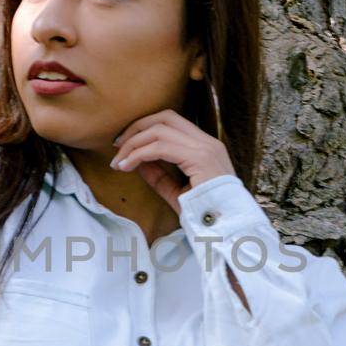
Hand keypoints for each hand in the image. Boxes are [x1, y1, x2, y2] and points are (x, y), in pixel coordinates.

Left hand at [111, 109, 234, 210]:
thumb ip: (159, 176)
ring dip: (133, 143)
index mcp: (205, 146)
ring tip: (119, 161)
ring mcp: (205, 148)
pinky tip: (127, 166)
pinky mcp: (199, 158)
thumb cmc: (205, 214)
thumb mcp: (176, 192)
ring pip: (159, 129)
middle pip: (164, 117)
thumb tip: (137, 162)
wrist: (228, 227)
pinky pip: (160, 147)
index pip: (171, 121)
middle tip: (117, 146)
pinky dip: (139, 154)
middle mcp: (207, 142)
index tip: (125, 145)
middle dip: (136, 128)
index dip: (145, 127)